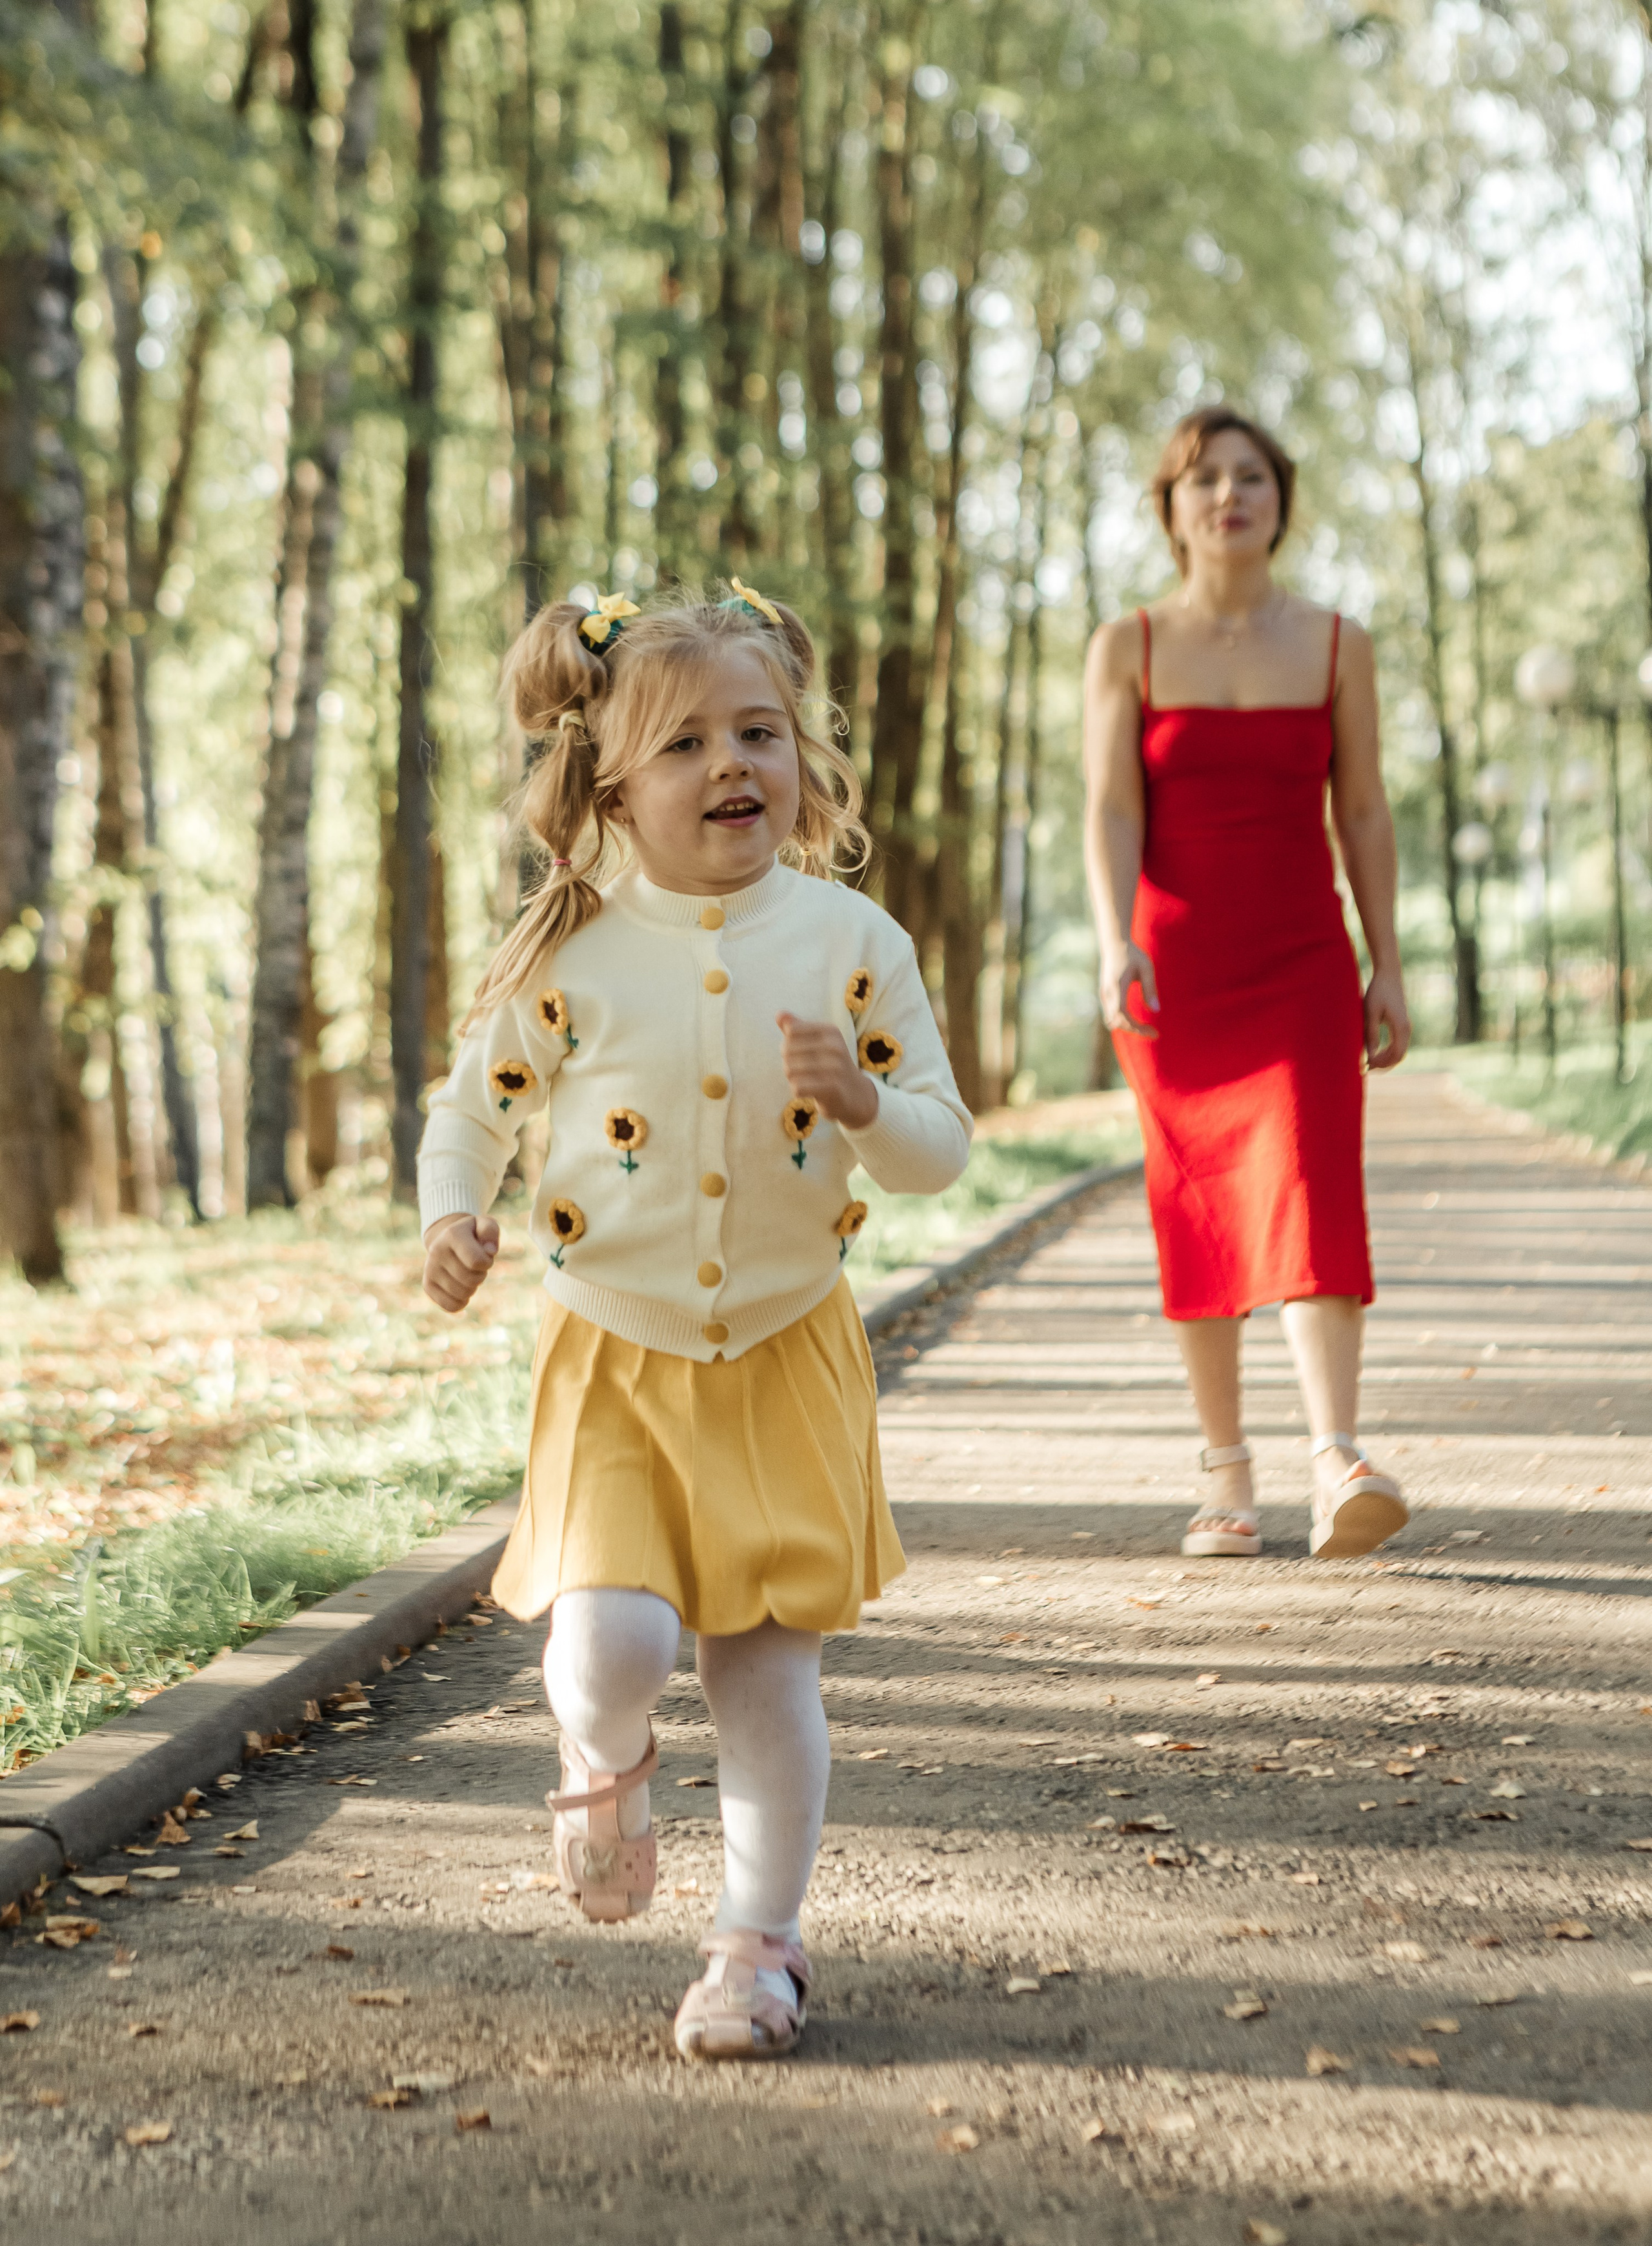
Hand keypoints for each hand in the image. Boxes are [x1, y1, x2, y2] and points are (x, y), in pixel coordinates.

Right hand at [422, 1213, 499, 1312]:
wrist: (448, 1240)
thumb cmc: (473, 1235)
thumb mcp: (485, 1224)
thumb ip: (490, 1231)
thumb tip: (489, 1251)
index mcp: (452, 1235)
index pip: (477, 1262)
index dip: (487, 1262)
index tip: (485, 1255)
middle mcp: (436, 1251)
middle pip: (471, 1280)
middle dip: (480, 1275)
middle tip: (476, 1266)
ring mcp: (430, 1270)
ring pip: (463, 1295)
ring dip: (472, 1287)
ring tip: (468, 1274)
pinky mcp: (428, 1286)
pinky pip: (451, 1306)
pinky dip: (462, 1302)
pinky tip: (461, 1289)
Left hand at [776, 1012, 877, 1127]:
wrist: (855, 1094)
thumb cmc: (829, 1065)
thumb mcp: (817, 1042)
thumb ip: (797, 1027)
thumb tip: (778, 1013)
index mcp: (830, 1031)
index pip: (791, 1031)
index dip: (787, 1044)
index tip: (799, 1053)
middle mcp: (835, 1046)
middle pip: (787, 1050)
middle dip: (787, 1063)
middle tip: (801, 1071)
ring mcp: (835, 1067)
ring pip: (790, 1069)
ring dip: (792, 1078)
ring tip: (805, 1080)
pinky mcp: (832, 1088)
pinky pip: (797, 1087)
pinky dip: (797, 1091)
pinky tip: (808, 1091)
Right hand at [1100, 941, 1158, 1038]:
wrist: (1114, 944)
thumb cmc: (1133, 954)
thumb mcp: (1146, 968)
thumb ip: (1150, 988)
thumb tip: (1156, 1010)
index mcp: (1117, 986)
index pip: (1122, 1014)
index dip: (1136, 1026)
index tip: (1153, 1031)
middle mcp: (1107, 993)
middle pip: (1117, 1021)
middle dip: (1135, 1030)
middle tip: (1154, 1032)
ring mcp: (1104, 995)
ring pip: (1113, 1020)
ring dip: (1129, 1027)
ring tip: (1147, 1028)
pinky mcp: (1105, 995)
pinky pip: (1112, 1015)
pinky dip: (1124, 1021)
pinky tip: (1137, 1021)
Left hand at [1363, 966, 1409, 1069]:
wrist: (1389, 974)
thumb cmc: (1378, 991)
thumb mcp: (1370, 1013)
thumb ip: (1371, 1034)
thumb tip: (1369, 1056)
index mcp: (1401, 1027)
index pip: (1396, 1054)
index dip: (1382, 1063)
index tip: (1366, 1065)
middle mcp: (1406, 1028)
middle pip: (1399, 1056)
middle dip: (1383, 1064)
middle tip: (1366, 1068)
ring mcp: (1405, 1026)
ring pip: (1399, 1051)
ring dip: (1385, 1059)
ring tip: (1368, 1062)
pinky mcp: (1401, 1024)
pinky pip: (1397, 1044)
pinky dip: (1387, 1052)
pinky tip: (1374, 1052)